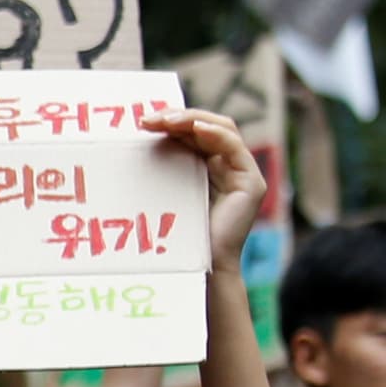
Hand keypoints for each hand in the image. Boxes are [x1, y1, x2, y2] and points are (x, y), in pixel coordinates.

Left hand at [147, 107, 266, 270]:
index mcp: (208, 167)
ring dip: (192, 120)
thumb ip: (162, 167)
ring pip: (222, 130)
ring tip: (166, 120)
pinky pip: (234, 147)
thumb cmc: (175, 236)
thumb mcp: (164, 192)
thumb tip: (134, 140)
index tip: (142, 121)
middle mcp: (228, 167)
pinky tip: (194, 128)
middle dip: (178, 117)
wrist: (196, 268)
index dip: (171, 121)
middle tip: (148, 118)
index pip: (194, 132)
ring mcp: (243, 174)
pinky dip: (214, 133)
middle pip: (207, 126)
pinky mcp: (251, 184)